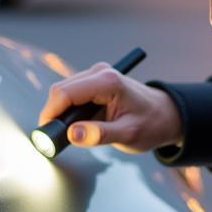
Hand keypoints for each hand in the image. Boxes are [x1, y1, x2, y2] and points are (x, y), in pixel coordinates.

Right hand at [38, 62, 183, 152]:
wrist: (165, 115)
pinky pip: (72, 94)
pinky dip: (69, 110)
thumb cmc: (151, 124)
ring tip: (71, 133)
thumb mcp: (128, 135)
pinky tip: (79, 124)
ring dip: (62, 112)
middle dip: (54, 114)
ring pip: (64, 92)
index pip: (65, 93)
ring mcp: (97, 75)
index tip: (46, 133)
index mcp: (107, 82)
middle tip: (58, 138)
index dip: (50, 113)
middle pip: (61, 90)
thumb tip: (73, 134)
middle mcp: (100, 73)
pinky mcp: (95, 82)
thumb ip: (100, 135)